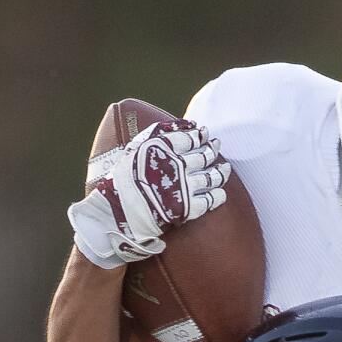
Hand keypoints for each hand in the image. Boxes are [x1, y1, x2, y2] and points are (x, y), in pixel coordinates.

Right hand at [68, 120, 231, 268]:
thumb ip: (152, 137)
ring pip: (211, 176)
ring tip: (224, 169)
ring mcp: (184, 186)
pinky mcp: (188, 208)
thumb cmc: (121, 182)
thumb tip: (173, 127)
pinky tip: (221, 193)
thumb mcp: (132, 151)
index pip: (188, 137)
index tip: (204, 134)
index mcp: (161, 148)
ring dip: (220, 172)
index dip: (199, 135)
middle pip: (203, 155)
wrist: (117, 214)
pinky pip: (210, 200)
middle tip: (216, 147)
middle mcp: (176, 165)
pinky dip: (218, 195)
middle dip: (212, 150)